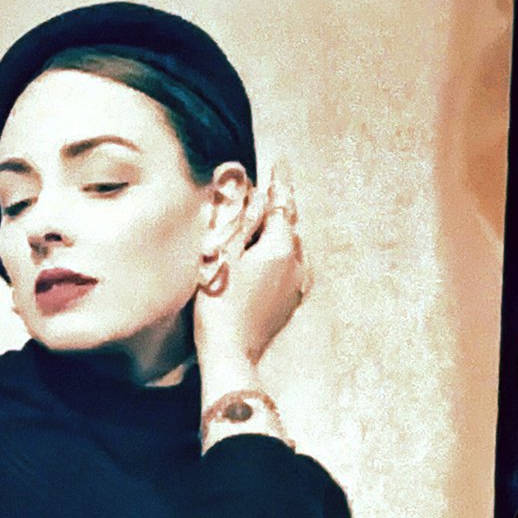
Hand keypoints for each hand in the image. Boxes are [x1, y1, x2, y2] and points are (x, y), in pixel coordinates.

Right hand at [194, 163, 308, 384]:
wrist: (231, 354)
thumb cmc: (220, 304)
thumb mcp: (222, 254)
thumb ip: (235, 219)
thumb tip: (245, 188)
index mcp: (282, 249)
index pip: (283, 205)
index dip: (280, 183)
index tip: (281, 163)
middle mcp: (297, 265)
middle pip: (289, 226)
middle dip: (276, 209)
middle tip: (262, 194)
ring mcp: (296, 286)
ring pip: (291, 248)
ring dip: (279, 234)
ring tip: (262, 225)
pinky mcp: (290, 303)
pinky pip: (291, 268)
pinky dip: (279, 256)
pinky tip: (266, 259)